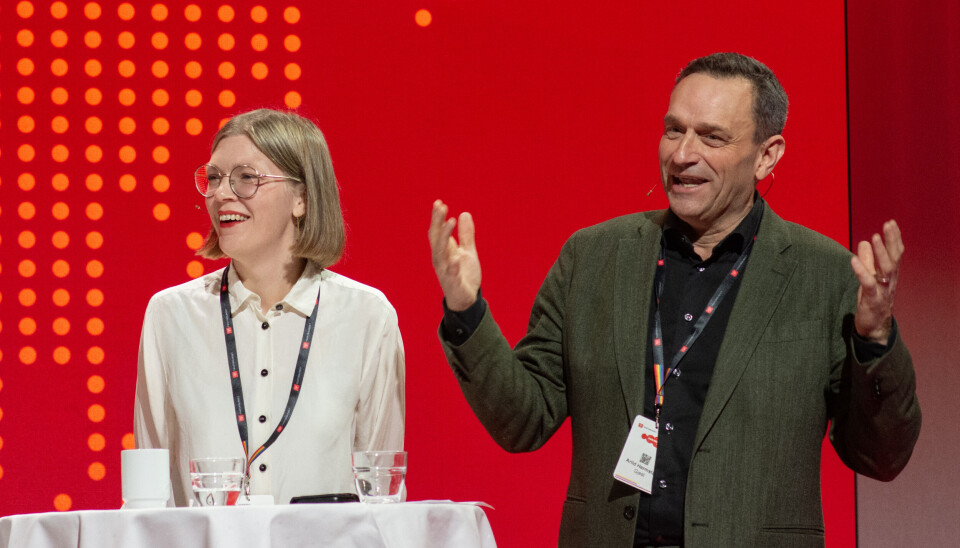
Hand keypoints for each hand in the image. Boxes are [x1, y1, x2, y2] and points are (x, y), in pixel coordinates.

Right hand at [429, 199, 481, 310]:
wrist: (466, 300)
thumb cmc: (464, 274)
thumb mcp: (468, 251)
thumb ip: (466, 235)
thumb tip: (464, 214)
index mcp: (443, 251)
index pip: (437, 232)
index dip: (437, 218)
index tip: (439, 202)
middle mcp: (441, 260)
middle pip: (436, 239)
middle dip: (438, 222)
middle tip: (442, 207)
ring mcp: (446, 271)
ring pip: (441, 253)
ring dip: (444, 237)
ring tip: (450, 222)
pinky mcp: (453, 283)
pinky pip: (451, 274)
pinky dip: (452, 266)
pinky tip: (456, 257)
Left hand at [850, 220, 903, 343]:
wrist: (874, 328)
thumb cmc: (872, 301)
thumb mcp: (869, 278)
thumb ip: (867, 261)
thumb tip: (864, 242)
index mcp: (890, 275)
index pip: (895, 253)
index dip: (894, 238)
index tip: (891, 222)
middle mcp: (890, 281)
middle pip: (894, 258)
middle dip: (891, 240)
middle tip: (888, 225)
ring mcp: (883, 290)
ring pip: (886, 270)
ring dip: (881, 253)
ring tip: (874, 237)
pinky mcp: (872, 299)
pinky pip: (868, 284)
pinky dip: (862, 271)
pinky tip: (853, 260)